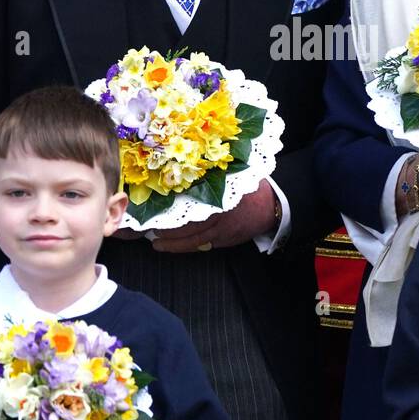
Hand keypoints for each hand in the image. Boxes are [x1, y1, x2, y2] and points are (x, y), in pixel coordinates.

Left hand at [149, 179, 278, 252]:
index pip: (187, 203)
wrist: (270, 207)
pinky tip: (173, 247)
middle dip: (166, 230)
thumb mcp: (232, 176)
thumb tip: (183, 172)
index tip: (153, 210)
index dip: (169, 209)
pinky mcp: (224, 240)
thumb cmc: (250, 188)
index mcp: (217, 195)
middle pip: (186, 225)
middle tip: (148, 230)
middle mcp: (217, 214)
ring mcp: (221, 230)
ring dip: (172, 243)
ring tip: (157, 244)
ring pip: (191, 240)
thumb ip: (210, 177)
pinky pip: (201, 245)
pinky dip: (185, 246)